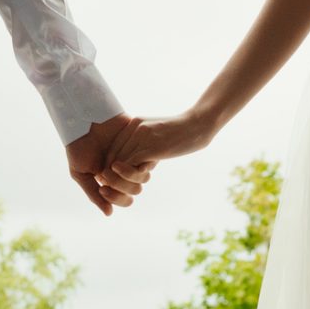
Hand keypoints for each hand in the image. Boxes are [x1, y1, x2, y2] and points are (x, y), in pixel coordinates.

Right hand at [65, 113, 151, 215]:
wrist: (82, 122)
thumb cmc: (78, 148)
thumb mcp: (81, 174)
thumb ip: (94, 194)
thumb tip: (109, 213)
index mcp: (112, 181)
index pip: (124, 199)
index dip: (116, 198)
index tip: (103, 189)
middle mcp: (125, 172)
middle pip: (136, 190)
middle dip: (121, 185)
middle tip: (105, 173)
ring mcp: (134, 158)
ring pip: (144, 177)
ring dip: (128, 174)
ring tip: (114, 163)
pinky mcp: (140, 144)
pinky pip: (148, 159)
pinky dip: (139, 162)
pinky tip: (126, 158)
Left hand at [102, 109, 217, 188]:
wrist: (198, 125)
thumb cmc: (180, 132)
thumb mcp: (157, 132)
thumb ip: (144, 141)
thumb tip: (136, 160)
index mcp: (134, 122)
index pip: (114, 146)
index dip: (111, 163)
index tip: (115, 176)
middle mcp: (134, 127)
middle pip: (113, 154)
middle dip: (112, 172)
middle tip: (114, 185)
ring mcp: (142, 137)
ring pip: (119, 162)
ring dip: (120, 178)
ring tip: (124, 186)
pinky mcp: (151, 147)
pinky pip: (130, 165)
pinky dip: (129, 176)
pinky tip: (138, 180)